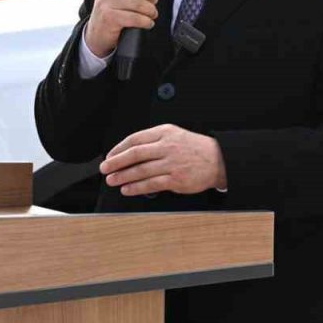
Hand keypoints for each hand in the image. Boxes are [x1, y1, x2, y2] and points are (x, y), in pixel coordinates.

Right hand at [83, 0, 162, 57]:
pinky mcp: (108, 17)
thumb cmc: (115, 11)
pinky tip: (148, 23)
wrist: (98, 34)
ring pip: (136, 2)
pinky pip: (134, 17)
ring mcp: (104, 2)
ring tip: (153, 14)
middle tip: (154, 2)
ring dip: (150, 10)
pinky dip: (145, 21)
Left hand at [100, 124, 226, 195]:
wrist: (218, 160)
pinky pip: (151, 184)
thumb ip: (154, 140)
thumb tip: (130, 151)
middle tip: (105, 168)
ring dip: (123, 176)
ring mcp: (171, 163)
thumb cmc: (195, 148)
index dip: (119, 148)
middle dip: (116, 162)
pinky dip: (136, 187)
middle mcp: (167, 146)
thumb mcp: (175, 134)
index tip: (110, 155)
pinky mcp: (175, 179)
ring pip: (140, 170)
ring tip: (112, 179)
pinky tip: (127, 189)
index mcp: (164, 132)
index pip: (135, 139)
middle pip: (135, 154)